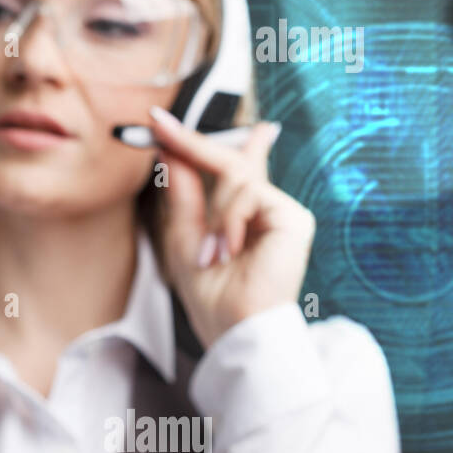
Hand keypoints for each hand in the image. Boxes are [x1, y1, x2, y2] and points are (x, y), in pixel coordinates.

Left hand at [148, 106, 315, 350]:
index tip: (162, 122)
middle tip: (158, 125)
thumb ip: (184, 192)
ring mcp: (281, 212)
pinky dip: (229, 221)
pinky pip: (250, 194)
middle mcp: (264, 209)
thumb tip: (171, 151)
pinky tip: (229, 250)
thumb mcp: (184, 236)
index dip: (196, 142)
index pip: (225, 166)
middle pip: (230, 160)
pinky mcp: (294, 218)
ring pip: (235, 177)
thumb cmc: (212, 296)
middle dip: (192, 142)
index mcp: (240, 214)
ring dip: (213, 216)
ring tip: (210, 255)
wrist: (234, 330)